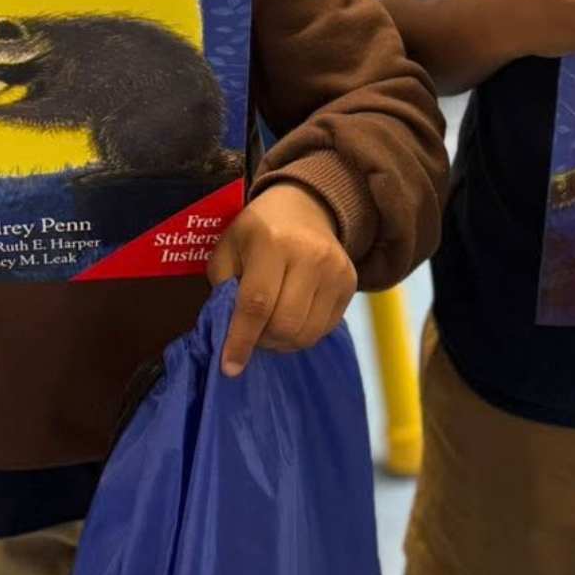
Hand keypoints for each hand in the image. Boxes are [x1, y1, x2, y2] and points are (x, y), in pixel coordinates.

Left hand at [208, 184, 356, 376]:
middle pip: (284, 324)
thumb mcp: (228, 247)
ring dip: (282, 342)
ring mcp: (335, 270)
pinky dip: (302, 334)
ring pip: (307, 333)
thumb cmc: (257, 231)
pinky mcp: (351, 283)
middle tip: (251, 334)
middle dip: (262, 341)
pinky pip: (324, 329)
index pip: (256, 304)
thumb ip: (223, 288)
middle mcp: (310, 256)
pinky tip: (291, 318)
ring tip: (269, 328)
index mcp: (272, 242)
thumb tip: (229, 332)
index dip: (241, 340)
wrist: (305, 207)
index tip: (229, 367)